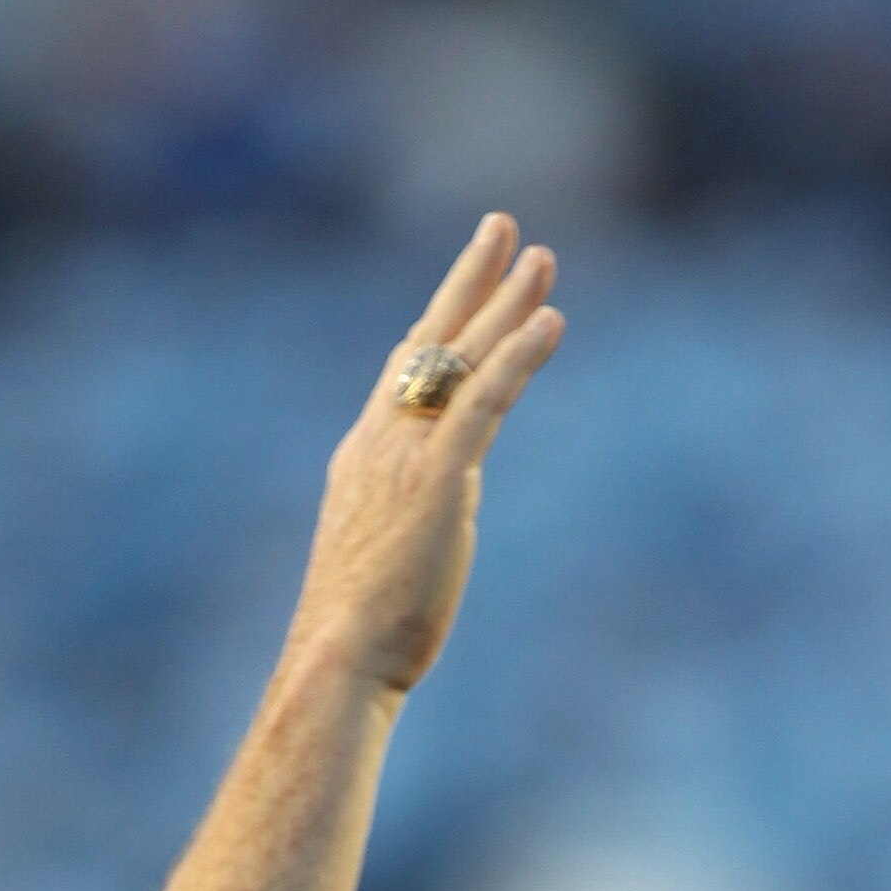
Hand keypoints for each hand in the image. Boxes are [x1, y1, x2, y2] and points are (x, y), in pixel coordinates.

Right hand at [292, 214, 563, 699]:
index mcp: (364, 459)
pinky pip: (485, 395)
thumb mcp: (383, 567)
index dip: (435, 327)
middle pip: (429, 340)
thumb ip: (409, 530)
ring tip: (543, 257)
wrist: (338, 660)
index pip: (402, 375)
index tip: (462, 292)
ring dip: (506, 301)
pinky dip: (520, 354)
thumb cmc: (358, 640)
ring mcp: (407, 453)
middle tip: (503, 229)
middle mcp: (381, 440)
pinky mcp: (439, 476)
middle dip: (469, 281)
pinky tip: (552, 321)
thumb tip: (430, 533)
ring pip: (461, 355)